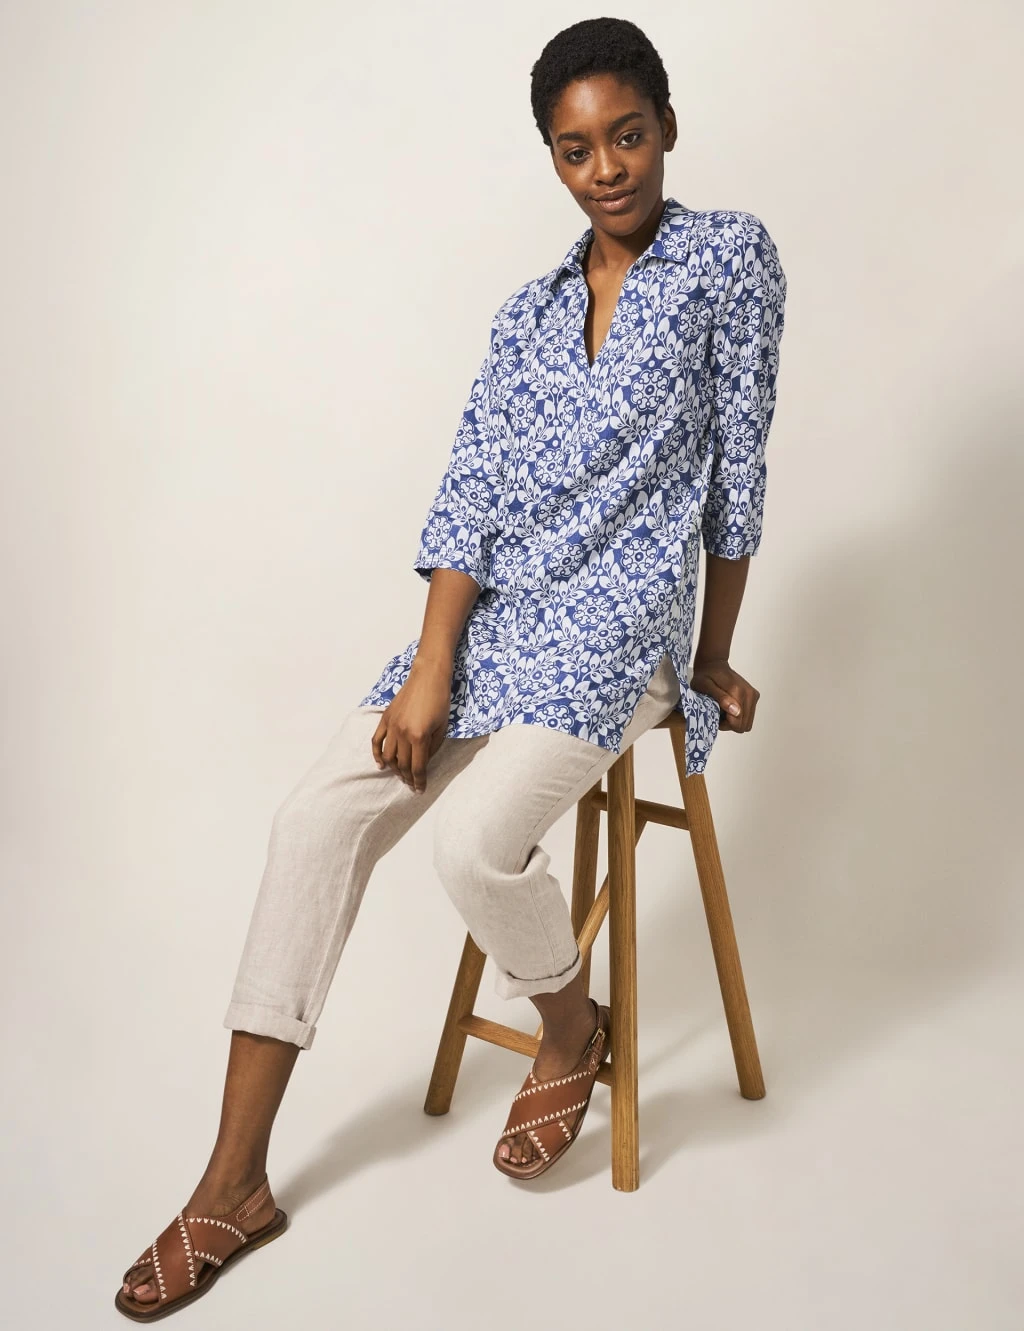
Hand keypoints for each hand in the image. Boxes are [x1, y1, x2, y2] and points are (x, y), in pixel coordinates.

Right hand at [370, 655, 452, 792]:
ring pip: (388, 756)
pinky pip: (376, 741)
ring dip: (394, 769)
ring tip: (401, 775)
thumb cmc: (440, 701)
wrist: (428, 677)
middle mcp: (403, 733)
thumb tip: (423, 762)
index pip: (417, 767)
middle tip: (412, 785)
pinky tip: (381, 764)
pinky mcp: (385, 718)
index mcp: (420, 737)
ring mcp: (391, 726)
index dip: (418, 781)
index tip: (420, 790)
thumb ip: (432, 748)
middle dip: (407, 778)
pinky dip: (377, 754)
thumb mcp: (443, 728)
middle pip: (402, 764)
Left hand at [690, 657, 759, 732]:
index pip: (738, 723)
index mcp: (738, 692)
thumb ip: (720, 698)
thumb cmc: (705, 676)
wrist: (714, 665)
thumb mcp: (705, 686)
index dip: (725, 724)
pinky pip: (748, 716)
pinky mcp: (754, 696)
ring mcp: (753, 695)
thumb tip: (736, 711)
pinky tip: (728, 707)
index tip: (715, 715)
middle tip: (718, 712)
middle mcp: (750, 694)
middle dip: (730, 724)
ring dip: (734, 721)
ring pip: (747, 722)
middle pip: (744, 725)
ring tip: (722, 710)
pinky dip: (739, 716)